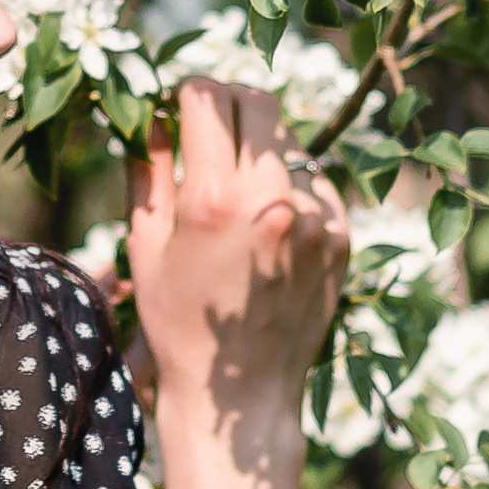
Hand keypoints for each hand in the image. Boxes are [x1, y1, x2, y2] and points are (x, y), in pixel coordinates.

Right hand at [127, 78, 349, 451]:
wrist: (242, 396)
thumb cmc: (178, 322)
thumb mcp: (144, 245)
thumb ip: (149, 168)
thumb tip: (153, 112)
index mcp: (213, 199)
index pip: (206, 97)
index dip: (186, 91)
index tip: (179, 103)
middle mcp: (273, 200)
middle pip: (258, 101)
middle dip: (229, 102)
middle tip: (211, 125)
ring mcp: (318, 219)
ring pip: (290, 141)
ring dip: (262, 148)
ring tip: (240, 190)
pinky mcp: (344, 238)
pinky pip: (317, 182)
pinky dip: (292, 186)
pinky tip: (270, 224)